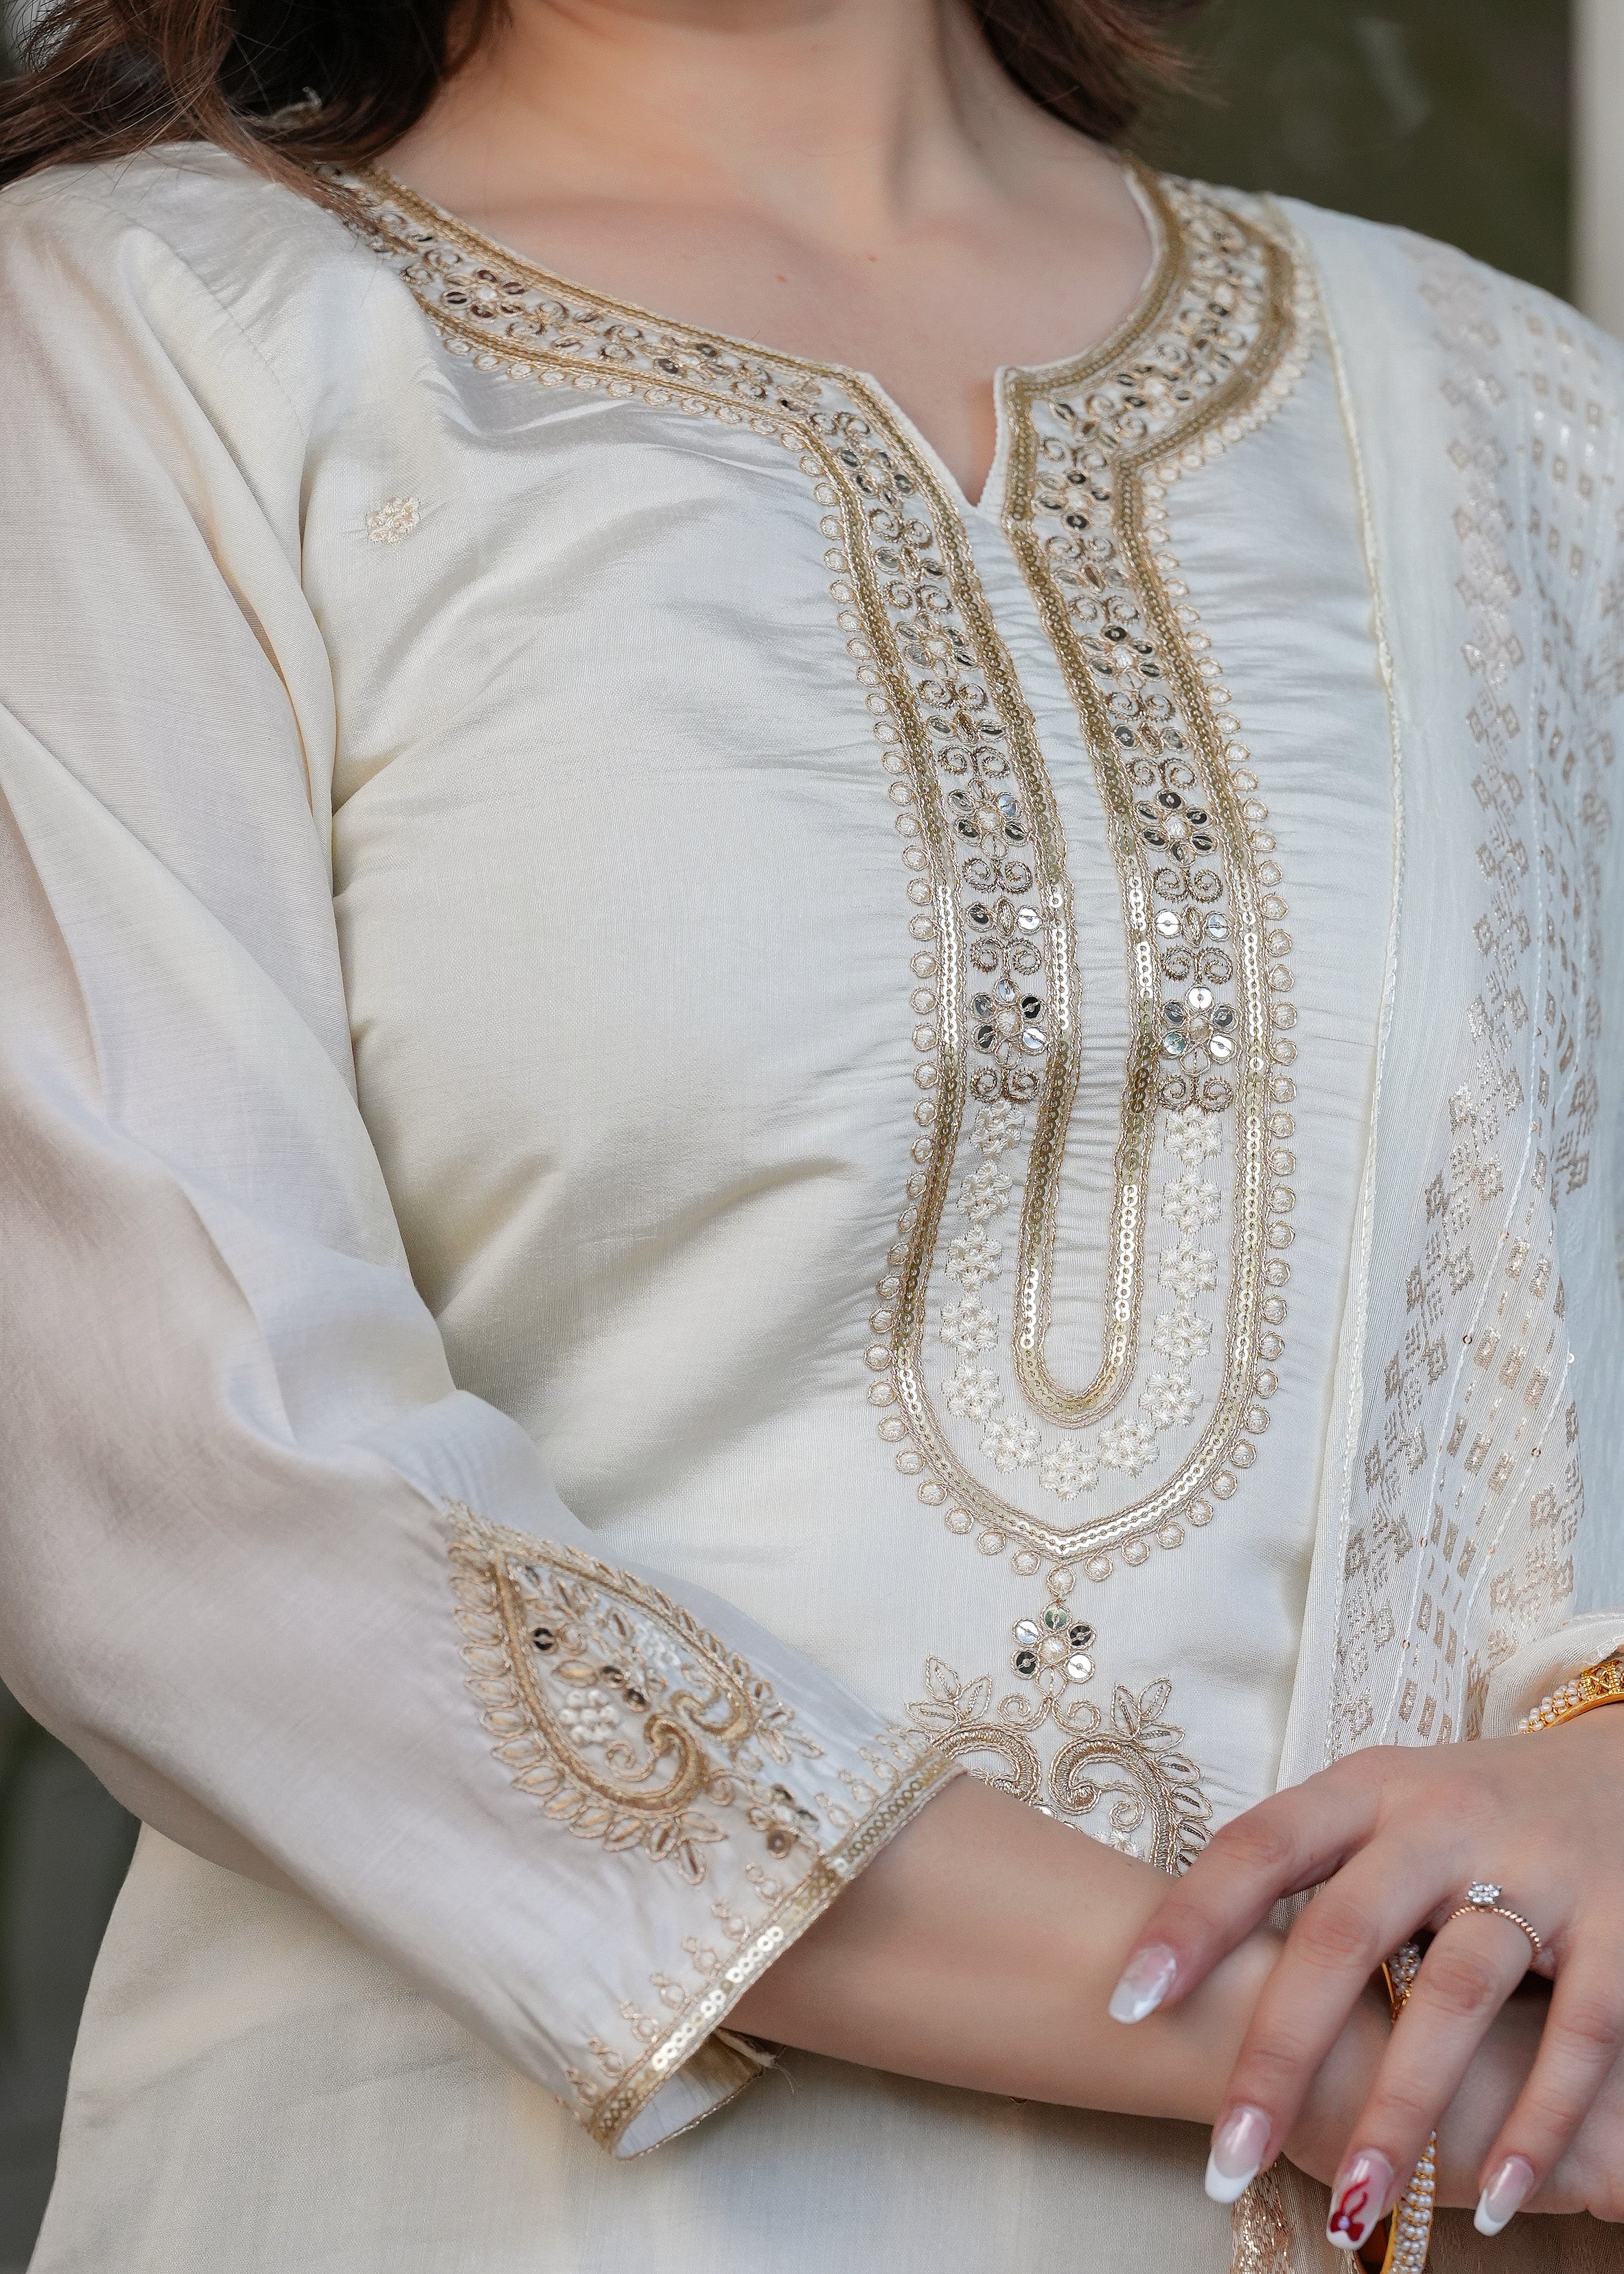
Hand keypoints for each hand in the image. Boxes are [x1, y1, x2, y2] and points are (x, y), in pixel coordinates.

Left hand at [1106, 1710, 1623, 2245]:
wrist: (1623, 1771)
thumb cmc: (1471, 1810)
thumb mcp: (1383, 1808)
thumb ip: (1303, 1867)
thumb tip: (1174, 1960)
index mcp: (1367, 1789)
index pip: (1256, 1846)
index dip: (1190, 1922)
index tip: (1127, 2003)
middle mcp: (1441, 1820)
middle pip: (1341, 1936)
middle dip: (1279, 2054)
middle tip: (1225, 2156)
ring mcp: (1534, 1868)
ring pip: (1453, 1999)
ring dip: (1400, 2113)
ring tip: (1350, 2206)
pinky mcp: (1619, 1925)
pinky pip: (1574, 2036)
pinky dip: (1534, 2122)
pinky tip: (1488, 2197)